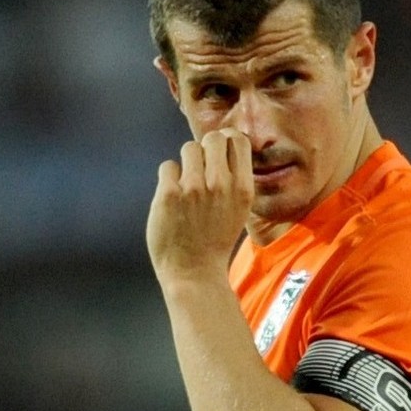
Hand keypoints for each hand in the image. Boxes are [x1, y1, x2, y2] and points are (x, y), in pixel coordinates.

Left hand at [147, 129, 252, 280]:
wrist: (194, 272)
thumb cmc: (215, 240)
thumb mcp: (239, 211)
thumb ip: (235, 179)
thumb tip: (225, 145)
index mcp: (242, 188)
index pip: (237, 140)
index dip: (226, 142)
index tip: (218, 154)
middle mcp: (221, 184)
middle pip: (212, 138)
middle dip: (205, 148)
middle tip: (199, 169)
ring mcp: (194, 188)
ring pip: (189, 148)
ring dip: (186, 164)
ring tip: (186, 187)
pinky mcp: (169, 194)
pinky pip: (168, 166)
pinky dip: (168, 179)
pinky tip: (173, 199)